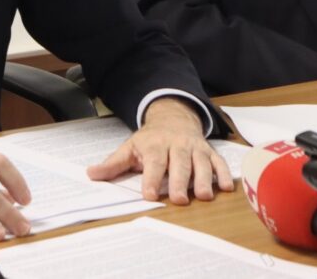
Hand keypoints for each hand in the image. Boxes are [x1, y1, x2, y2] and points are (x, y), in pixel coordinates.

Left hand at [87, 97, 233, 202]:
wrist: (174, 117)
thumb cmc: (150, 140)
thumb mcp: (130, 148)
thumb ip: (113, 164)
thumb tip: (90, 174)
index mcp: (155, 145)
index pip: (154, 163)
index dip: (152, 179)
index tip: (150, 195)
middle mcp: (176, 145)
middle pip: (179, 164)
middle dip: (179, 181)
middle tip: (179, 200)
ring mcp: (194, 148)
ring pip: (201, 163)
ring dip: (204, 179)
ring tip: (204, 196)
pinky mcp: (209, 151)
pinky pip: (219, 161)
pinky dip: (224, 173)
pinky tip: (226, 187)